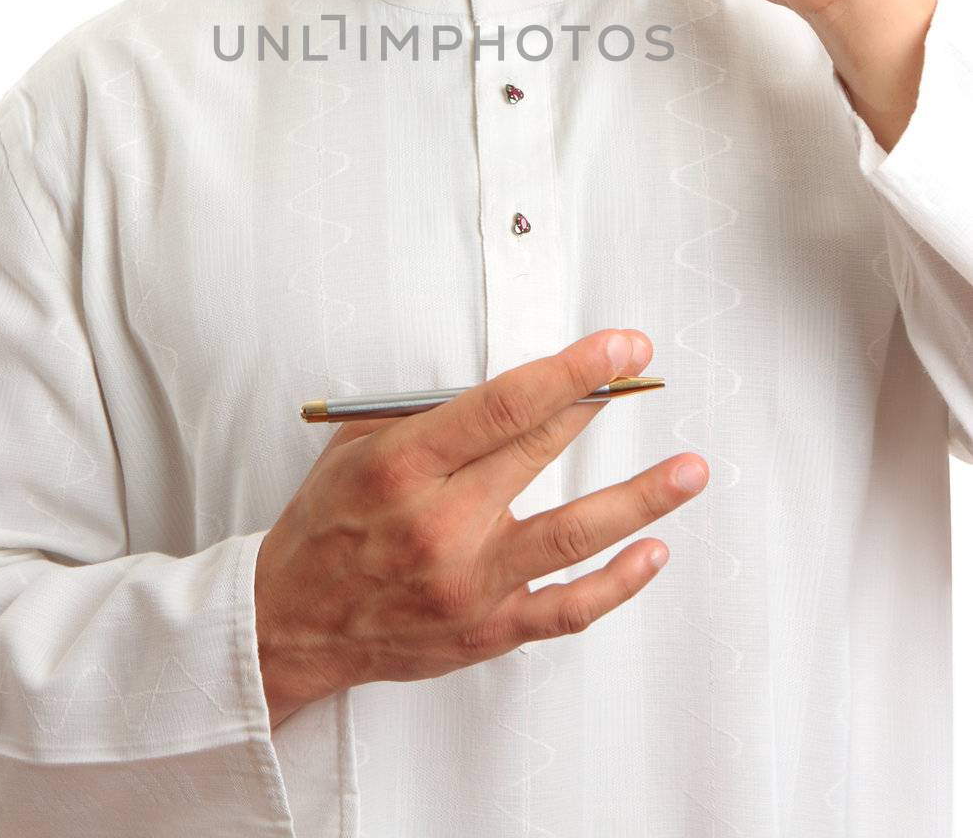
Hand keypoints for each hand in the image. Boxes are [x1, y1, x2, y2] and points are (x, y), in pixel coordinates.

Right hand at [253, 330, 707, 725]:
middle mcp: (439, 523)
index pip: (505, 404)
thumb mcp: (355, 445)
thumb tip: (510, 379)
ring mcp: (468, 582)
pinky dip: (617, 583)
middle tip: (642, 376)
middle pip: (540, 451)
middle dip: (600, 404)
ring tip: (688, 470)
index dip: (571, 371)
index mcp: (404, 465)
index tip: (617, 348)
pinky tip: (654, 552)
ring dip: (640, 500)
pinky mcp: (486, 629)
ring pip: (573, 535)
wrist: (289, 623)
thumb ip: (427, 410)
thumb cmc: (327, 525)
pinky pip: (567, 608)